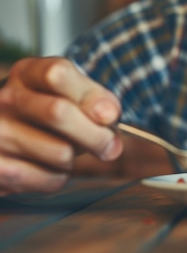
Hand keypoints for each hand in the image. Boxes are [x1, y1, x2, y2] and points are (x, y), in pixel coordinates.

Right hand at [0, 57, 122, 194]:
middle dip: (96, 135)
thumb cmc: (48, 115)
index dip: (91, 96)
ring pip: (60, 152)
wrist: (8, 141)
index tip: (110, 115)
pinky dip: (60, 177)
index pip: (57, 73)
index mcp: (26, 74)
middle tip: (110, 145)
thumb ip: (94, 100)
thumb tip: (109, 116)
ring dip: (76, 158)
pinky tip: (47, 166)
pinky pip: (50, 179)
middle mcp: (5, 99)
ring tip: (65, 150)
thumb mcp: (71, 95)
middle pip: (59, 113)